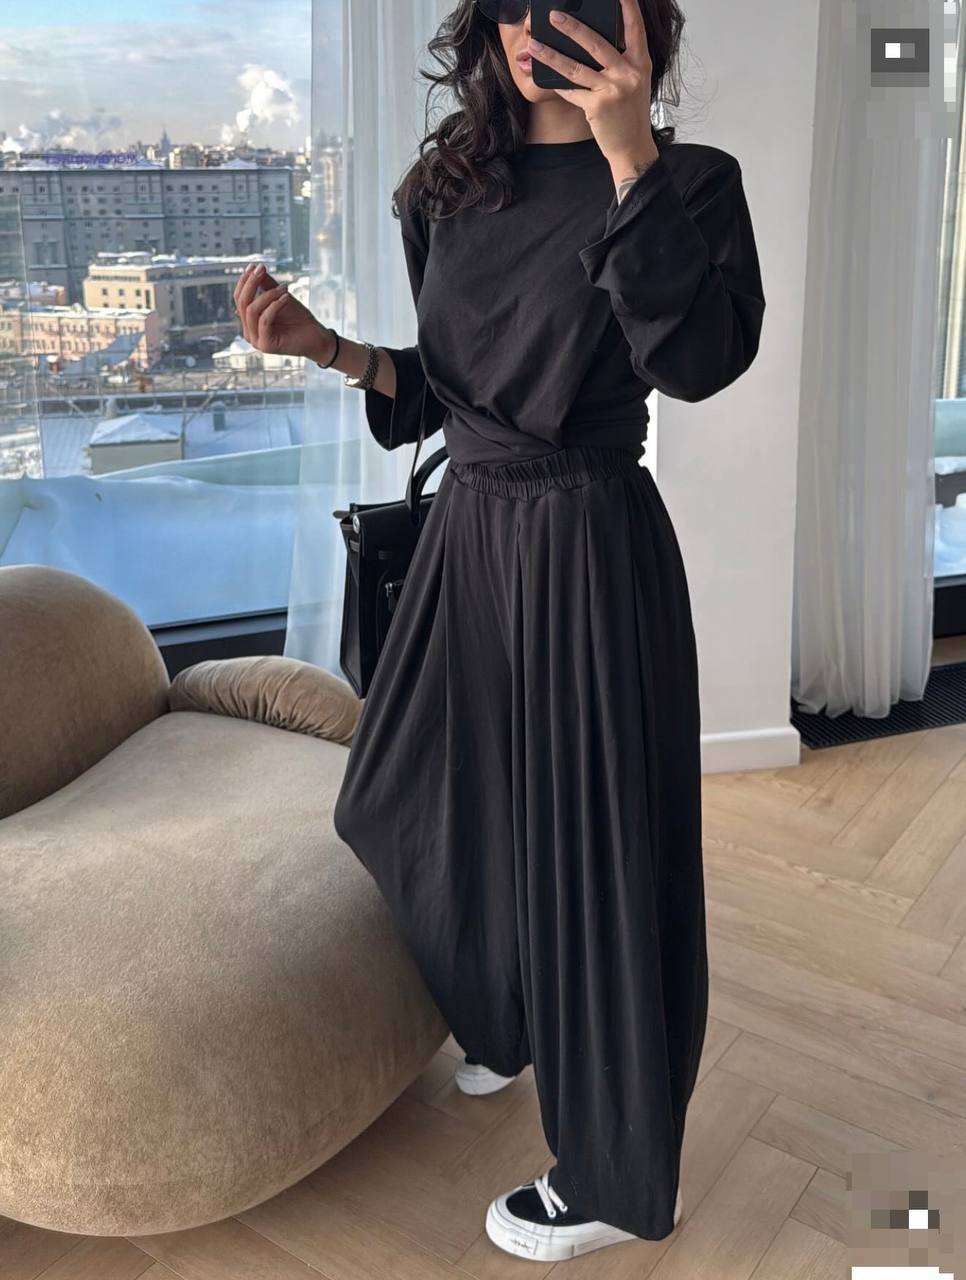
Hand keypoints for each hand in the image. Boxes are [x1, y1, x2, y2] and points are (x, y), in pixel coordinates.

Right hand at [232, 263, 335, 362]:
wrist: (317, 337)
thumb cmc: (299, 319)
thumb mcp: (281, 297)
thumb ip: (267, 285)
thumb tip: (255, 268)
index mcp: (250, 321)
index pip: (239, 298)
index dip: (245, 281)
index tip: (255, 265)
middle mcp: (249, 331)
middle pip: (242, 303)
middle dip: (251, 283)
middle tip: (262, 270)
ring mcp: (256, 340)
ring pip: (252, 310)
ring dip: (268, 294)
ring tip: (284, 288)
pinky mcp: (266, 345)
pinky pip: (264, 320)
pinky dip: (275, 306)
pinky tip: (286, 297)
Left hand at [528, 0, 656, 169]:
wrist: (632, 148)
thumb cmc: (630, 114)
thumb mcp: (634, 83)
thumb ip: (621, 63)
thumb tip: (590, 43)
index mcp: (640, 64)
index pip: (635, 28)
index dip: (629, 7)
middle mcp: (628, 74)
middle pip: (596, 44)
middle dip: (573, 27)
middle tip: (554, 15)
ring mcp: (612, 90)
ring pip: (576, 67)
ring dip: (552, 55)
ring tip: (534, 45)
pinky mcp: (597, 107)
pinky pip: (572, 92)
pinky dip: (559, 86)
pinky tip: (546, 79)